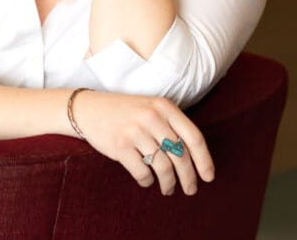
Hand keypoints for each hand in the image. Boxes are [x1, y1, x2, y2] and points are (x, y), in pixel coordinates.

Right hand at [73, 90, 214, 195]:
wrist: (88, 109)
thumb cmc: (124, 112)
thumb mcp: (151, 108)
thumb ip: (171, 126)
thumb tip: (194, 158)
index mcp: (164, 106)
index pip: (194, 137)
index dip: (204, 160)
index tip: (209, 177)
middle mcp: (152, 117)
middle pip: (180, 156)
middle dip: (188, 178)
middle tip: (191, 189)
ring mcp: (135, 131)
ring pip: (163, 167)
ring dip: (168, 183)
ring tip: (168, 189)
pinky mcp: (120, 145)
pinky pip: (142, 172)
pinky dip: (147, 181)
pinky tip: (146, 181)